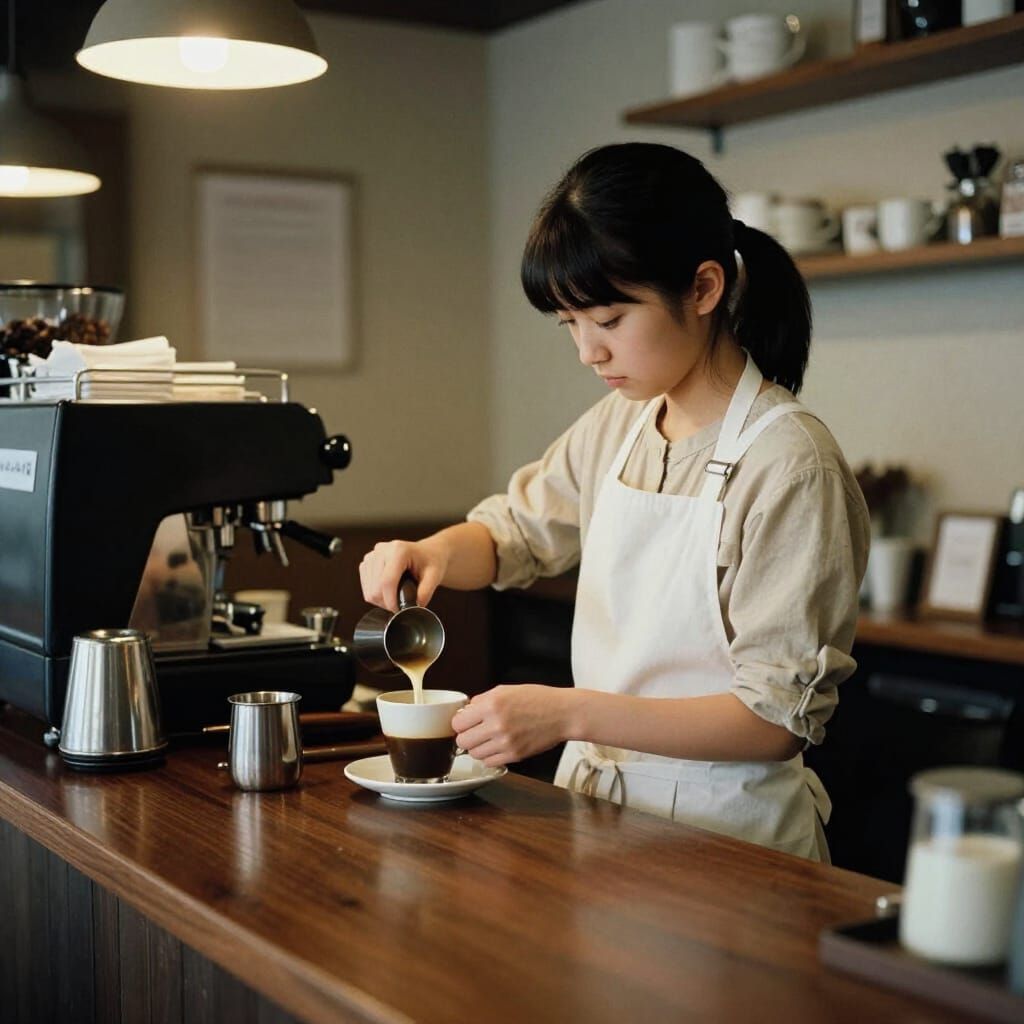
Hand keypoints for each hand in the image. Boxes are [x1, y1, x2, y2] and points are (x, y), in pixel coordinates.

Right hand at [358, 537, 449, 610]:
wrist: (426, 553)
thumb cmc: (431, 562)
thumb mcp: (435, 576)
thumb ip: (425, 592)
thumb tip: (414, 608)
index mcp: (399, 550)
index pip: (387, 581)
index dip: (390, 601)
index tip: (399, 611)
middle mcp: (382, 550)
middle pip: (375, 588)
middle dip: (387, 602)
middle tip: (402, 604)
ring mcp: (372, 555)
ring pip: (369, 590)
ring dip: (381, 600)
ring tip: (397, 596)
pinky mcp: (366, 562)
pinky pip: (366, 588)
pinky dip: (376, 595)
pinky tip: (389, 591)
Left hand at [452, 685, 571, 766]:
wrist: (562, 713)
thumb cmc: (537, 699)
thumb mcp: (506, 690)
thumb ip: (483, 700)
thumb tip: (465, 712)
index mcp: (492, 704)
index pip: (458, 723)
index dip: (460, 723)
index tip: (465, 722)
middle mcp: (496, 724)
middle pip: (462, 741)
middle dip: (466, 736)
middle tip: (476, 732)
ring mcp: (506, 742)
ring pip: (474, 754)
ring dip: (478, 748)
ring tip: (488, 739)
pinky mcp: (515, 755)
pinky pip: (489, 762)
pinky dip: (490, 756)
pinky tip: (497, 747)